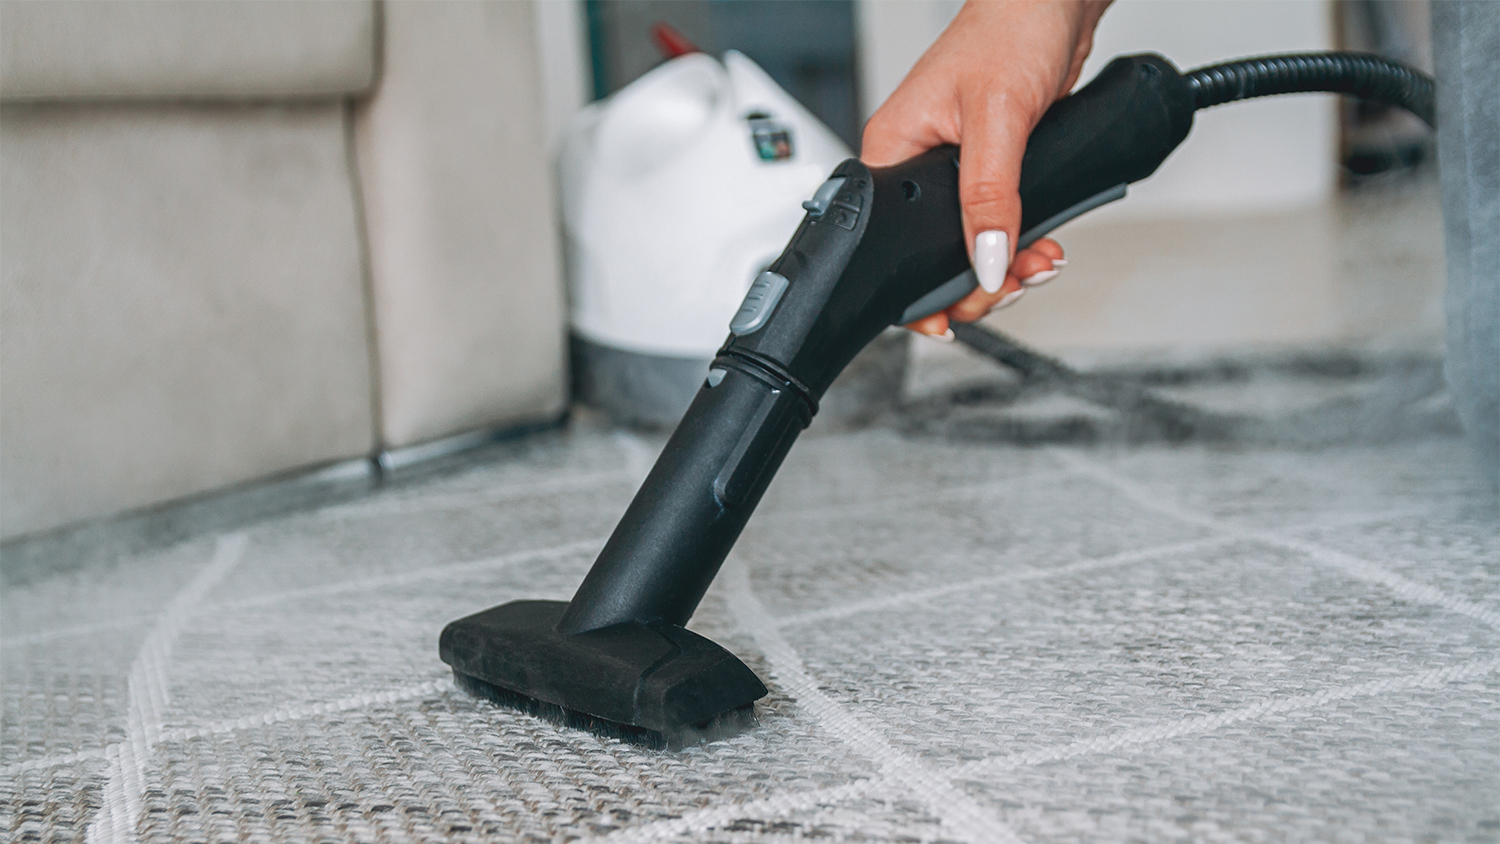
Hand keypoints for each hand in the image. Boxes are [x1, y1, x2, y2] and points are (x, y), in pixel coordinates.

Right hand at [861, 0, 1110, 336]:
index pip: (890, 244)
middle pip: (932, 256)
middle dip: (977, 281)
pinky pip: (995, 224)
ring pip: (968, 245)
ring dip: (1006, 265)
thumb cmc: (1010, 28)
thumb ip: (989, 195)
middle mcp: (915, 166)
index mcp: (892, 152)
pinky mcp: (987, 170)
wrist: (1053, 1)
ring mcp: (952, 171)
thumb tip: (983, 258)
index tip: (955, 315)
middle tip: (1011, 284)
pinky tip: (1042, 245)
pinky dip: (1020, 243)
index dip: (923, 289)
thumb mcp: (998, 119)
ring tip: (1038, 263)